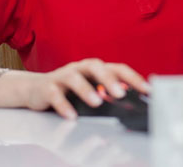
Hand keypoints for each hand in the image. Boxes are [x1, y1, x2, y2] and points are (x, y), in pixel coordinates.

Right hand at [22, 58, 149, 118]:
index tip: (147, 90)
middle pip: (96, 66)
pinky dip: (63, 105)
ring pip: (74, 77)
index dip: (133, 78)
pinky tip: (71, 115)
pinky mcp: (47, 88)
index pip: (117, 68)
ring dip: (86, 90)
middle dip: (109, 80)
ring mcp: (63, 76)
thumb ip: (108, 93)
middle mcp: (80, 68)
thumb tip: (131, 101)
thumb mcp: (91, 89)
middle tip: (121, 94)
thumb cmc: (69, 90)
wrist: (36, 89)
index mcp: (95, 69)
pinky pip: (55, 94)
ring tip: (97, 103)